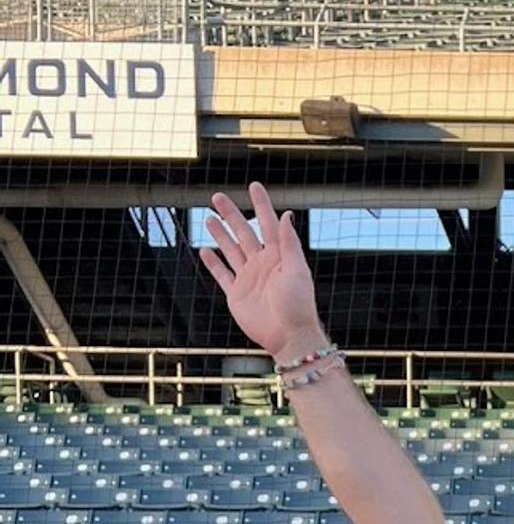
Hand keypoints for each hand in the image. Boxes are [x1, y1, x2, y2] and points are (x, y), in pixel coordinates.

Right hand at [199, 183, 324, 363]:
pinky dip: (213, 263)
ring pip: (231, 250)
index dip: (261, 205)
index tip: (254, 186)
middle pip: (243, 232)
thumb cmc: (298, 305)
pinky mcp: (237, 294)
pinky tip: (205, 250)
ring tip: (209, 218)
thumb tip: (286, 215)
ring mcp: (248, 278)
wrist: (288, 336)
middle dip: (231, 214)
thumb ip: (289, 243)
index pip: (268, 223)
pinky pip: (222, 274)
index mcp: (279, 256)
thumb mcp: (297, 270)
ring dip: (220, 234)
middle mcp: (262, 264)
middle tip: (217, 197)